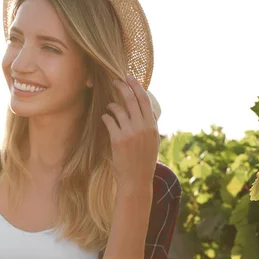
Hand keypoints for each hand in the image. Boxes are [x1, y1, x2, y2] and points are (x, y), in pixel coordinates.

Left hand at [101, 75, 159, 189]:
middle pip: (132, 100)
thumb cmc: (143, 161)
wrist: (137, 180)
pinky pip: (110, 121)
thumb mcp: (152, 142)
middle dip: (122, 87)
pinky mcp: (118, 139)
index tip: (130, 78)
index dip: (137, 87)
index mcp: (153, 127)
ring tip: (109, 106)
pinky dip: (106, 117)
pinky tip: (105, 117)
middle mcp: (143, 127)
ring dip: (112, 105)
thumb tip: (144, 111)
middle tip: (115, 81)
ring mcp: (130, 133)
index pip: (145, 101)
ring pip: (119, 110)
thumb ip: (148, 126)